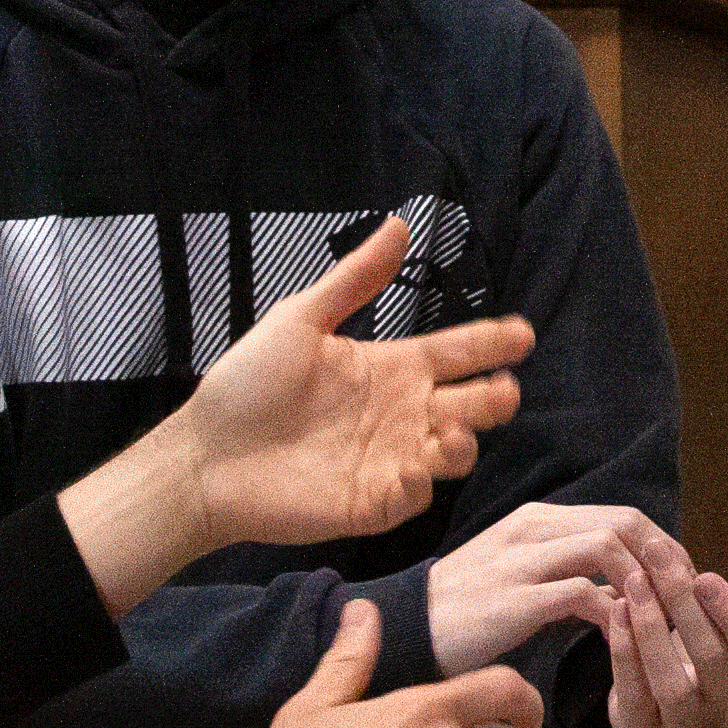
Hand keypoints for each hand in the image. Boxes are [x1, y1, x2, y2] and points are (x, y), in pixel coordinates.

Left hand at [63, 219, 531, 610]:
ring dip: (465, 442)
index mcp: (390, 368)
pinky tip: (409, 466)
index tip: (521, 334)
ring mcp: (391, 460)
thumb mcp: (300, 320)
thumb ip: (355, 280)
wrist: (205, 454)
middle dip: (496, 396)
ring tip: (454, 430)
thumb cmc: (247, 384)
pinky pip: (414, 495)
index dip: (491, 343)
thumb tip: (400, 224)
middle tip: (501, 389)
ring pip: (455, 452)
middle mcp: (401, 414)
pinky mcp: (373, 502)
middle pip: (471, 403)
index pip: (456, 352)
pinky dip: (421, 482)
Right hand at [428, 501, 703, 674]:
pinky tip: (624, 638)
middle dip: (666, 561)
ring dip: (646, 584)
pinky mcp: (514, 599)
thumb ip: (574, 580)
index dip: (663, 548)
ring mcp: (522, 561)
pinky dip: (614, 614)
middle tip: (686, 602)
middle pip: (625, 524)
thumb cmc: (467, 614)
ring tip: (663, 620)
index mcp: (538, 520)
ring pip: (609, 548)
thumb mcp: (525, 583)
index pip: (623, 516)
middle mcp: (533, 530)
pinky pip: (582, 594)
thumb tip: (627, 593)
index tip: (683, 585)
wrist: (407, 632)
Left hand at [596, 562, 727, 727]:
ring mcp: (687, 727)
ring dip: (650, 627)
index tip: (706, 577)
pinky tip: (619, 609)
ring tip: (636, 582)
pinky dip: (624, 650)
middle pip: (711, 660)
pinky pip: (634, 694)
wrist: (662, 672)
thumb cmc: (708, 636)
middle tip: (659, 559)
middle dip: (684, 605)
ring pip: (672, 685)